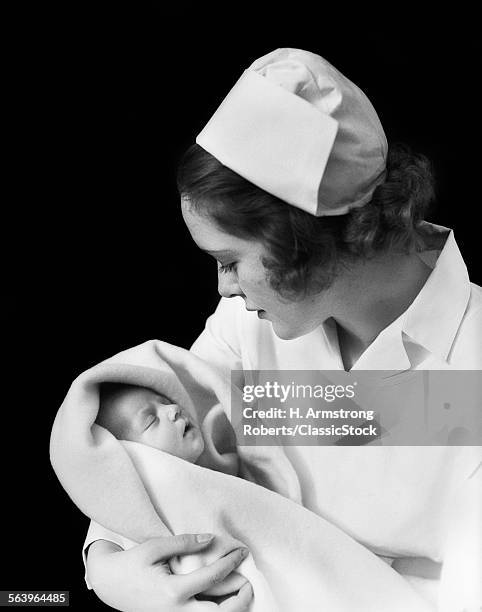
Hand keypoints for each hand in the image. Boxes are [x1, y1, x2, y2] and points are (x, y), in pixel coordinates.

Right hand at [87, 534, 252, 611]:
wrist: (110, 585)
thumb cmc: (132, 563)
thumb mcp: (155, 547)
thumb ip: (184, 543)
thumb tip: (210, 540)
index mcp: (172, 592)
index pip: (212, 578)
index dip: (230, 563)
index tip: (242, 552)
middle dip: (240, 600)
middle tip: (249, 582)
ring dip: (231, 608)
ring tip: (241, 590)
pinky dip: (216, 610)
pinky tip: (225, 598)